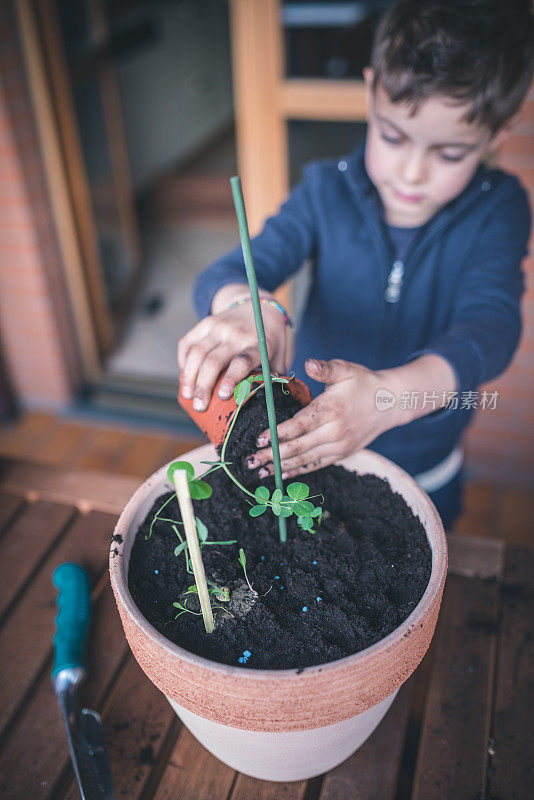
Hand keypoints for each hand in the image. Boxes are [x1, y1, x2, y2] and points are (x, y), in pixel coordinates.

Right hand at [178, 302, 287, 410]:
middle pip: (213, 361)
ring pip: (196, 353)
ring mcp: (218, 326)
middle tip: (200, 406)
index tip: (222, 396)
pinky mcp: (205, 323)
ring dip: (188, 377)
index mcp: (257, 343)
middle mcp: (236, 333)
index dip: (231, 378)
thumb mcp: (278, 357)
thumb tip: (269, 407)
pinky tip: (185, 378)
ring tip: (188, 396)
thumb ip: (274, 380)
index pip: (242, 361)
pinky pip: (187, 343)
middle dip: (203, 386)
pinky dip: (183, 362)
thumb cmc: (268, 340)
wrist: (259, 306)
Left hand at [246, 358, 388, 478]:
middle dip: (272, 455)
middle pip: (298, 447)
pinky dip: (298, 471)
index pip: (299, 425)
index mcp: (331, 410)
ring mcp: (339, 446)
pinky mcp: (342, 454)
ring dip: (281, 466)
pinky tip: (281, 474)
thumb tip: (309, 363)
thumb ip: (325, 368)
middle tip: (250, 460)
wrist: (391, 403)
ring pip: (305, 459)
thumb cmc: (363, 383)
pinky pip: (316, 464)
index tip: (258, 439)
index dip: (278, 434)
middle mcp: (335, 432)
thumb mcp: (345, 370)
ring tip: (259, 471)